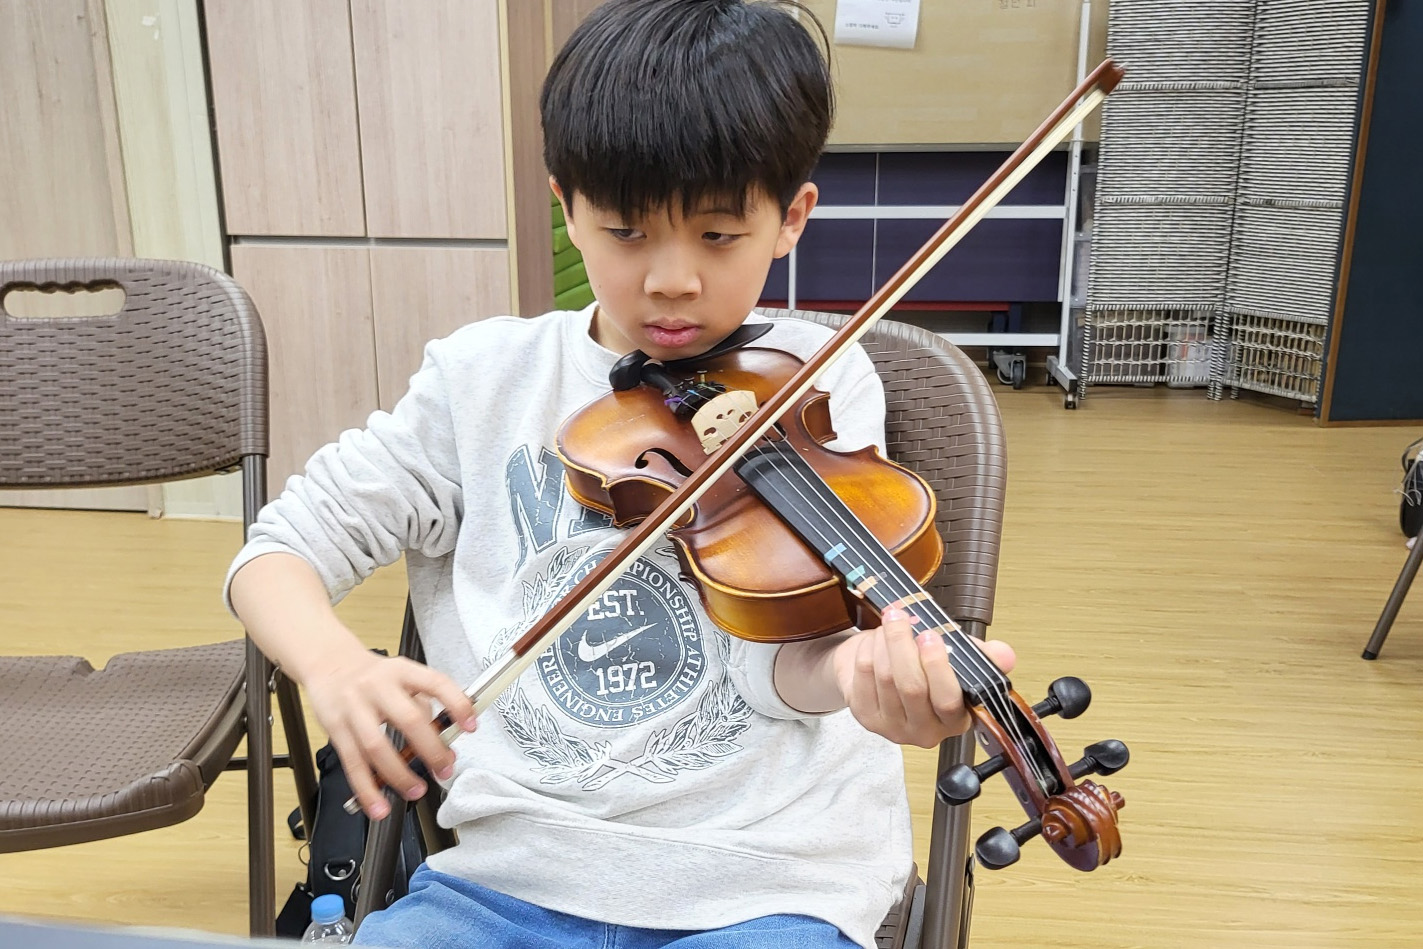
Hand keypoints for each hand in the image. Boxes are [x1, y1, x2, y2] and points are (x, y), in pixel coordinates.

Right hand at [302, 646, 476, 819]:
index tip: (471, 726)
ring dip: (399, 776)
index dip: (457, 704)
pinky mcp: (335, 728)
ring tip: (416, 791)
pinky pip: (352, 764)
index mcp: (402, 671)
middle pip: (409, 720)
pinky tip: (379, 806)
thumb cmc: (372, 676)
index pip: (436, 683)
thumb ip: (423, 703)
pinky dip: (367, 790)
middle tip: (444, 769)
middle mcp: (378, 687)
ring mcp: (354, 707)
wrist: (330, 664)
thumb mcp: (402, 676)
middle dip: (431, 750)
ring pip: (377, 746)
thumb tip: (445, 739)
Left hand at [832, 606, 1015, 747]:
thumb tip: (1004, 655)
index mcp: (954, 720)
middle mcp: (924, 730)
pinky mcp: (865, 716)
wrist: (885, 677)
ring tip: (891, 622)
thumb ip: (982, 656)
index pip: (948, 701)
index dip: (938, 667)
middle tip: (901, 616)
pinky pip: (864, 675)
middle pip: (911, 687)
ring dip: (885, 642)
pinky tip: (875, 640)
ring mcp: (892, 726)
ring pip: (885, 677)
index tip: (931, 636)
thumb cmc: (925, 669)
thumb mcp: (959, 661)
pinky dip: (868, 650)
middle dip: (903, 644)